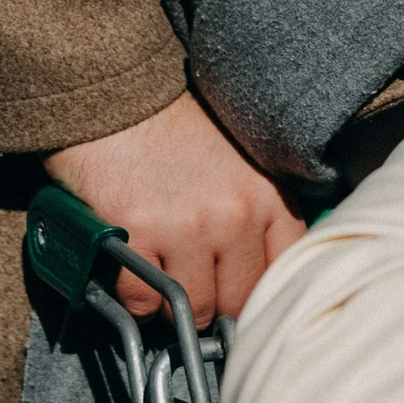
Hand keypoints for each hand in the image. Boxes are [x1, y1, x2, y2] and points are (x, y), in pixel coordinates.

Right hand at [45, 91, 306, 324]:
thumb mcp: (241, 162)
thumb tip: (256, 276)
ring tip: (163, 283)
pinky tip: (133, 276)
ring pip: (193, 307)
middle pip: (238, 300)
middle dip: (217, 306)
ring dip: (174, 305)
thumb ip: (257, 211)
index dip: (259, 293)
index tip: (240, 299)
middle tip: (196, 294)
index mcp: (268, 195)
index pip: (284, 270)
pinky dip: (137, 300)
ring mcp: (188, 228)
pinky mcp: (139, 234)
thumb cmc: (177, 129)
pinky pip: (143, 299)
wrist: (119, 95)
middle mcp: (236, 215)